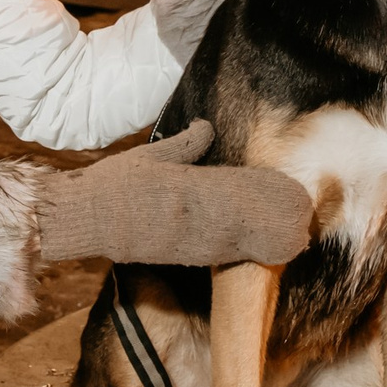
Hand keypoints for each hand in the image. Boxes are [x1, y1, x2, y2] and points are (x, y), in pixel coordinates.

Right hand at [36, 121, 312, 266]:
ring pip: (242, 245)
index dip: (270, 193)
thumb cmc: (111, 186)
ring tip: (292, 236)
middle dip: (278, 222)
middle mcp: (196, 220)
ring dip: (267, 241)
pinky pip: (223, 257)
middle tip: (303, 216)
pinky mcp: (183, 259)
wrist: (83, 221)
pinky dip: (245, 252)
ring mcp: (191, 243)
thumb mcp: (149, 157)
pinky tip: (260, 251)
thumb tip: (207, 128)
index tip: (293, 190)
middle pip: (251, 223)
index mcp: (190, 188)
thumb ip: (184, 145)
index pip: (241, 191)